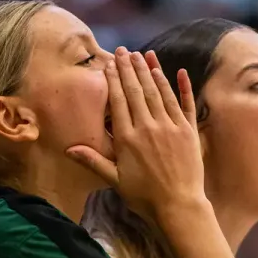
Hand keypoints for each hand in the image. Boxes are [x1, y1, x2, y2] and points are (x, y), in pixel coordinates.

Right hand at [66, 47, 203, 219]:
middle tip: (123, 51)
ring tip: (142, 54)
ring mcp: (170, 127)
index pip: (119, 101)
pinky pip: (184, 103)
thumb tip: (68, 149)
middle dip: (129, 68)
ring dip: (150, 71)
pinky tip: (177, 70)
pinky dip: (181, 86)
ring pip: (159, 92)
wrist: (178, 207)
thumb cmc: (144, 197)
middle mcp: (148, 127)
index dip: (114, 80)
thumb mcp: (114, 180)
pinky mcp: (188, 131)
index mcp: (128, 138)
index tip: (109, 64)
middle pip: (137, 91)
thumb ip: (93, 160)